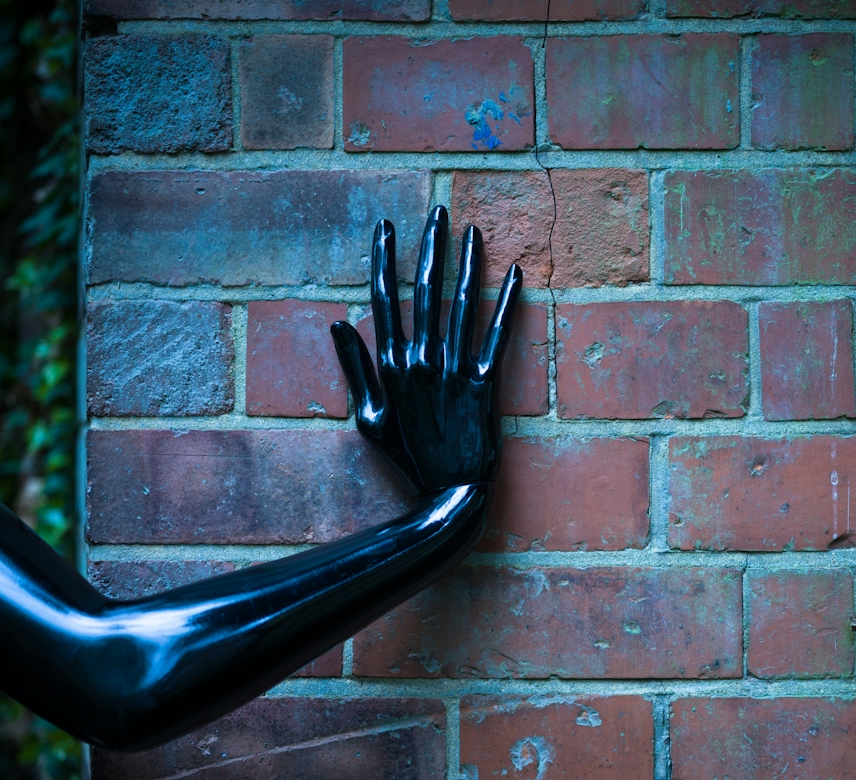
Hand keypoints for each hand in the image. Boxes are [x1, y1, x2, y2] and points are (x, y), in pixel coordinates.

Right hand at [331, 207, 522, 494]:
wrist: (450, 492)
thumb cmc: (408, 458)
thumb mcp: (370, 419)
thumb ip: (356, 370)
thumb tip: (339, 325)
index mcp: (391, 366)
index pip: (386, 300)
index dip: (385, 260)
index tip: (387, 227)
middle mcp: (422, 361)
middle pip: (425, 292)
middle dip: (430, 247)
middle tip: (437, 211)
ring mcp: (455, 371)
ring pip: (461, 306)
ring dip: (468, 264)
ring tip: (473, 231)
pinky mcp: (486, 385)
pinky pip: (497, 337)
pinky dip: (507, 305)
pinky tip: (516, 275)